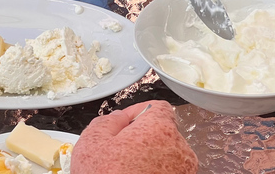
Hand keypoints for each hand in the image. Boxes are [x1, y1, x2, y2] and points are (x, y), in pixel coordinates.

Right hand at [71, 100, 197, 173]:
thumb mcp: (92, 143)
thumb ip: (107, 121)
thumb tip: (117, 118)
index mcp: (160, 128)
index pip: (156, 107)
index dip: (137, 112)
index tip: (124, 122)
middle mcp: (178, 149)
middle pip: (161, 132)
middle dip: (141, 137)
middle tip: (119, 150)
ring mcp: (182, 172)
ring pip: (165, 155)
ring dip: (148, 158)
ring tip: (124, 169)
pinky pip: (167, 171)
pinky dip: (153, 172)